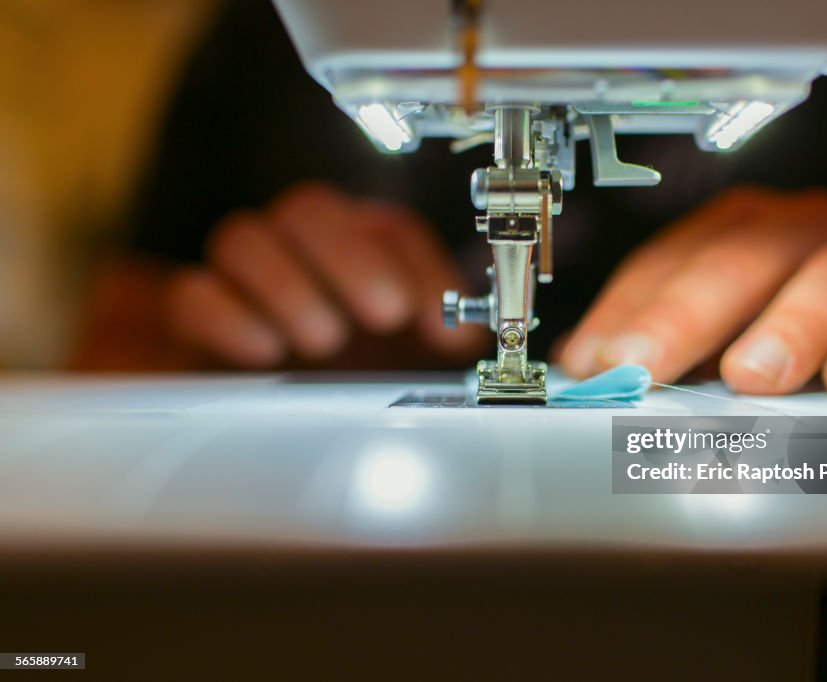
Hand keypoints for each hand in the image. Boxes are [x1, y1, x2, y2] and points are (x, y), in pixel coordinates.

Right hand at [165, 181, 484, 367]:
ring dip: (288, 285)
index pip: (389, 229)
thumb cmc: (353, 381)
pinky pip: (192, 294)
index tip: (438, 323)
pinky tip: (265, 352)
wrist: (268, 423)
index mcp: (360, 255)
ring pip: (242, 237)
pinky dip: (227, 317)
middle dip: (351, 257)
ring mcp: (240, 281)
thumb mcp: (411, 364)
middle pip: (309, 209)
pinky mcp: (194, 320)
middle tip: (384, 314)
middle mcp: (298, 253)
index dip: (420, 267)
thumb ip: (442, 343)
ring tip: (324, 341)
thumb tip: (469, 338)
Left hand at [559, 186, 826, 394]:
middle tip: (643, 367)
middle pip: (742, 259)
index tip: (594, 362)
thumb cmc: (814, 333)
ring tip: (750, 376)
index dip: (627, 310)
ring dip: (788, 326)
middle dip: (684, 314)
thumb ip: (669, 350)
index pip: (672, 261)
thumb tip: (587, 376)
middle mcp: (806, 235)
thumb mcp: (729, 335)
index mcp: (742, 234)